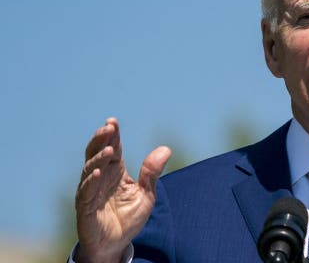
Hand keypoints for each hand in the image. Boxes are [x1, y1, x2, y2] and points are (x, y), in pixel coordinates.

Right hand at [74, 118, 170, 262]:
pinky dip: (91, 182)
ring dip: (98, 159)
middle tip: (108, 127)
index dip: (112, 136)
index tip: (113, 121)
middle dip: (101, 139)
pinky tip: (99, 173)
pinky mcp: (84, 208)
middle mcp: (100, 178)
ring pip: (90, 170)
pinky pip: (85, 192)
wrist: (116, 245)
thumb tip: (166, 149)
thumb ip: (152, 173)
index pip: (112, 149)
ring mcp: (90, 192)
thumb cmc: (128, 218)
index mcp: (115, 172)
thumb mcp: (146, 195)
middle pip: (96, 153)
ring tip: (109, 150)